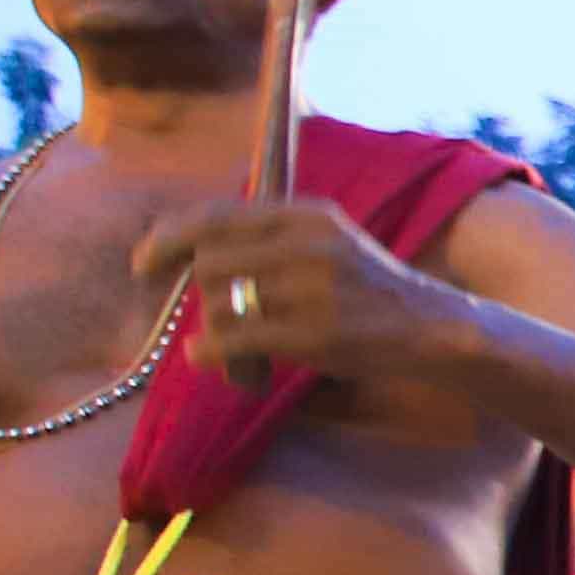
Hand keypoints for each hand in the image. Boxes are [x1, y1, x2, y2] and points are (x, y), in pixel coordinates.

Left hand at [128, 196, 466, 394]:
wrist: (431, 326)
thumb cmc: (369, 291)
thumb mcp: (326, 242)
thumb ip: (268, 238)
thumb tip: (192, 253)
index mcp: (306, 214)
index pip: (215, 216)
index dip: (168, 238)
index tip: (143, 264)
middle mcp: (308, 242)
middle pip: (209, 263)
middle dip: (199, 295)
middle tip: (203, 317)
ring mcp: (312, 287)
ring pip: (221, 304)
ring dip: (214, 329)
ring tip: (232, 349)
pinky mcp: (314, 332)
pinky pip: (234, 339)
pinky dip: (211, 353)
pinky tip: (209, 361)